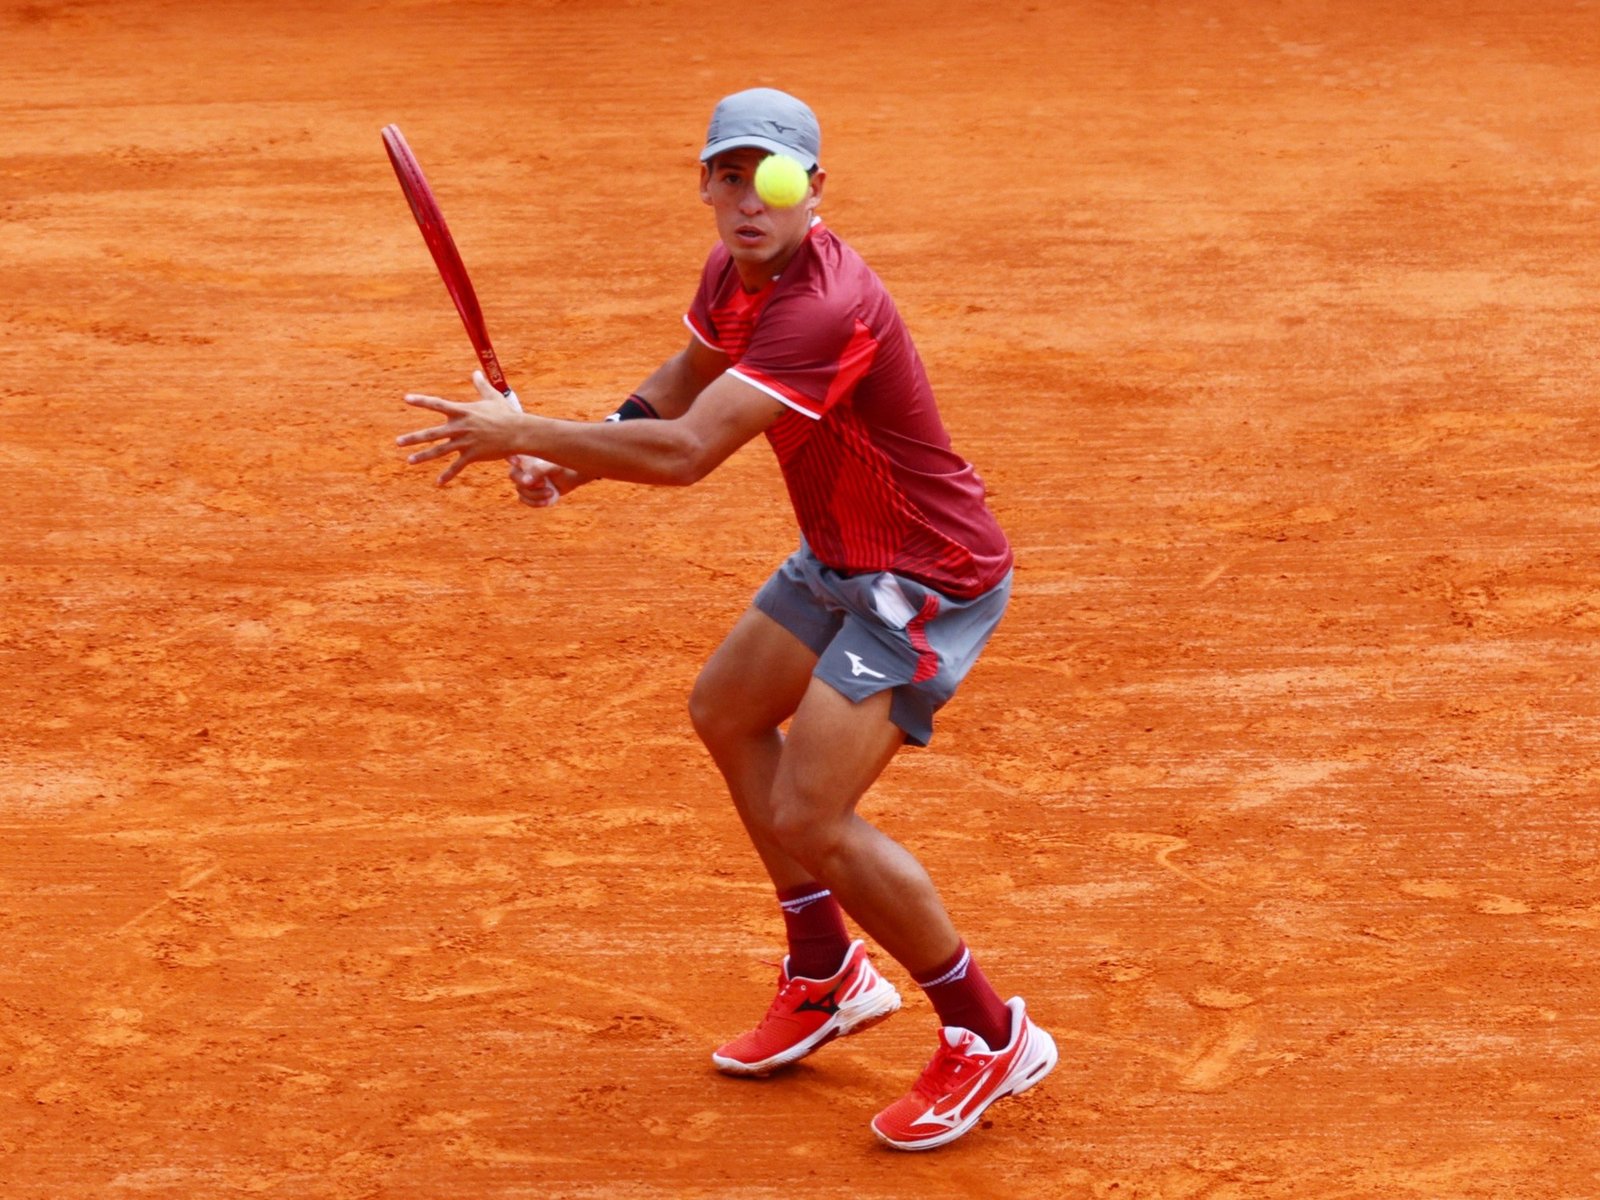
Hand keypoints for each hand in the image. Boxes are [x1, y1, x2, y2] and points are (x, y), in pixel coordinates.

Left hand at [398, 370, 526, 484]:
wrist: (518, 433)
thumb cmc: (506, 414)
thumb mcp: (493, 397)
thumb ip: (481, 386)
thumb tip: (476, 372)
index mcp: (462, 411)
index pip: (437, 404)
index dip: (421, 401)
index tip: (406, 399)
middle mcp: (460, 427)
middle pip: (432, 433)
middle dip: (413, 438)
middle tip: (398, 442)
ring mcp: (465, 442)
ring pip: (440, 451)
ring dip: (423, 456)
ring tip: (409, 461)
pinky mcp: (473, 455)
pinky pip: (457, 467)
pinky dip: (448, 475)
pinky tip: (438, 482)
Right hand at [508, 455, 564, 506]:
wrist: (573, 475)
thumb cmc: (563, 465)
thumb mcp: (552, 467)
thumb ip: (538, 471)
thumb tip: (526, 482)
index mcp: (524, 454)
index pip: (509, 454)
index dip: (509, 458)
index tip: (516, 462)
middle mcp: (521, 466)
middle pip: (514, 475)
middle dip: (527, 483)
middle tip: (543, 483)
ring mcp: (524, 479)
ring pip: (521, 490)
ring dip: (535, 494)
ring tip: (551, 492)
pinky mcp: (529, 491)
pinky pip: (524, 499)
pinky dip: (535, 502)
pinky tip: (546, 502)